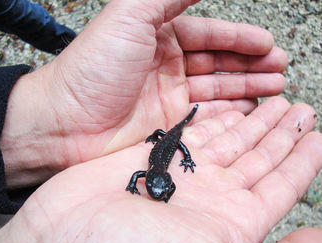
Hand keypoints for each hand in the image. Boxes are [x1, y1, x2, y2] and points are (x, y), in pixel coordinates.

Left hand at [0, 0, 286, 186]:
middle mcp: (165, 65)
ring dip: (246, 86)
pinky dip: (229, 112)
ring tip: (276, 86)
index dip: (239, 38)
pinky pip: (206, 116)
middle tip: (279, 67)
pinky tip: (250, 110)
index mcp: (158, 36)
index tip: (267, 43)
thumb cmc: (92, 68)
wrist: (65, 123)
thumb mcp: (132, 16)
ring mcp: (167, 97)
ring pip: (217, 89)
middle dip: (250, 63)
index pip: (208, 34)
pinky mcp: (167, 125)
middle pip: (217, 62)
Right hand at [0, 97, 320, 242]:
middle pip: (256, 156)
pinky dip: (212, 115)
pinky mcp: (154, 153)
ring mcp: (180, 172)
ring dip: (251, 119)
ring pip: (227, 138)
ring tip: (272, 97)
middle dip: (279, 131)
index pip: (278, 185)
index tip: (317, 136)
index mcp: (230, 224)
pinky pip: (192, 128)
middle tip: (299, 107)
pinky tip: (227, 102)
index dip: (300, 159)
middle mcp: (209, 196)